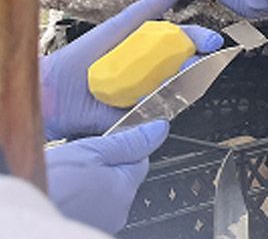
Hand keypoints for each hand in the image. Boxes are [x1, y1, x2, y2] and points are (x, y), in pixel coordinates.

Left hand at [40, 0, 223, 140]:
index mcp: (149, 48)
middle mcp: (152, 71)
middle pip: (185, 65)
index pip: (183, 41)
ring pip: (177, 88)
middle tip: (198, 58)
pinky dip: (164, 104)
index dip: (199, 40)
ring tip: (180, 74)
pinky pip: (159, 111)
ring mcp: (146, 94)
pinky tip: (160, 95)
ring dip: (182, 82)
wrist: (54, 92)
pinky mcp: (138, 116)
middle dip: (196, 61)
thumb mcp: (120, 26)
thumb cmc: (82, 57)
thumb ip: (149, 7)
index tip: (210, 41)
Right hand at [46, 120, 168, 234]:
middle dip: (108, 167)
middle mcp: (120, 209)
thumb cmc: (51, 183)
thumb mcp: (90, 152)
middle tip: (80, 163)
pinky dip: (84, 200)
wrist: (19, 216)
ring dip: (95, 184)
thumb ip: (127, 141)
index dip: (122, 148)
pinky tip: (67, 194)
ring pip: (108, 193)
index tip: (105, 145)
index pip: (141, 159)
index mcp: (126, 186)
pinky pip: (94, 208)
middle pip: (124, 178)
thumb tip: (158, 129)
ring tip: (69, 180)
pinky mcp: (88, 228)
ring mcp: (105, 222)